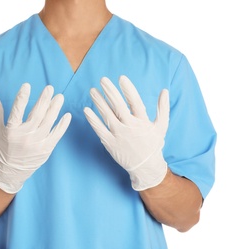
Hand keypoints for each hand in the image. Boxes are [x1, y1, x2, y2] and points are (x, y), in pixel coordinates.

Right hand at [0, 83, 71, 193]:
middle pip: (36, 114)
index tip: (27, 85)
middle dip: (44, 100)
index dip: (22, 97)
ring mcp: (37, 143)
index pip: (17, 110)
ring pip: (48, 122)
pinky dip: (62, 125)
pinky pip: (56, 135)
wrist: (11, 172)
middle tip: (50, 88)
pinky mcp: (46, 149)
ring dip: (55, 108)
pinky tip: (67, 115)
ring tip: (59, 97)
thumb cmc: (3, 149)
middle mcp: (25, 136)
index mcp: (12, 131)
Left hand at [83, 75, 168, 190]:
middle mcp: (130, 127)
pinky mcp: (110, 143)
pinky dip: (92, 120)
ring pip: (107, 115)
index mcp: (142, 122)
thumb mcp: (161, 126)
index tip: (121, 78)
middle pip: (118, 106)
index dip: (128, 89)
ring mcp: (119, 135)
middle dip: (110, 92)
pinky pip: (99, 130)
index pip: (135, 102)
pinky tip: (86, 110)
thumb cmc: (153, 145)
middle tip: (102, 80)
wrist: (145, 167)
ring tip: (92, 91)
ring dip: (99, 102)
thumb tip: (165, 90)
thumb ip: (162, 108)